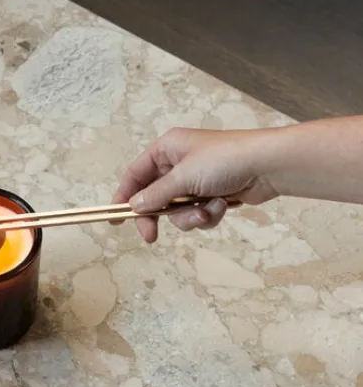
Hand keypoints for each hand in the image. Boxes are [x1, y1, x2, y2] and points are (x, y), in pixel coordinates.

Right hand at [113, 127, 278, 242]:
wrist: (269, 166)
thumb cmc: (224, 161)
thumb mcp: (184, 177)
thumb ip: (156, 195)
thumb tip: (134, 206)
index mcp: (167, 149)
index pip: (135, 174)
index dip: (124, 196)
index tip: (116, 219)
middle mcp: (179, 163)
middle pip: (154, 197)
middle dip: (158, 216)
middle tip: (151, 237)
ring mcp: (197, 180)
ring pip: (177, 210)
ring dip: (189, 216)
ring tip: (205, 211)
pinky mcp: (213, 194)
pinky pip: (198, 213)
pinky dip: (208, 214)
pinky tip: (222, 207)